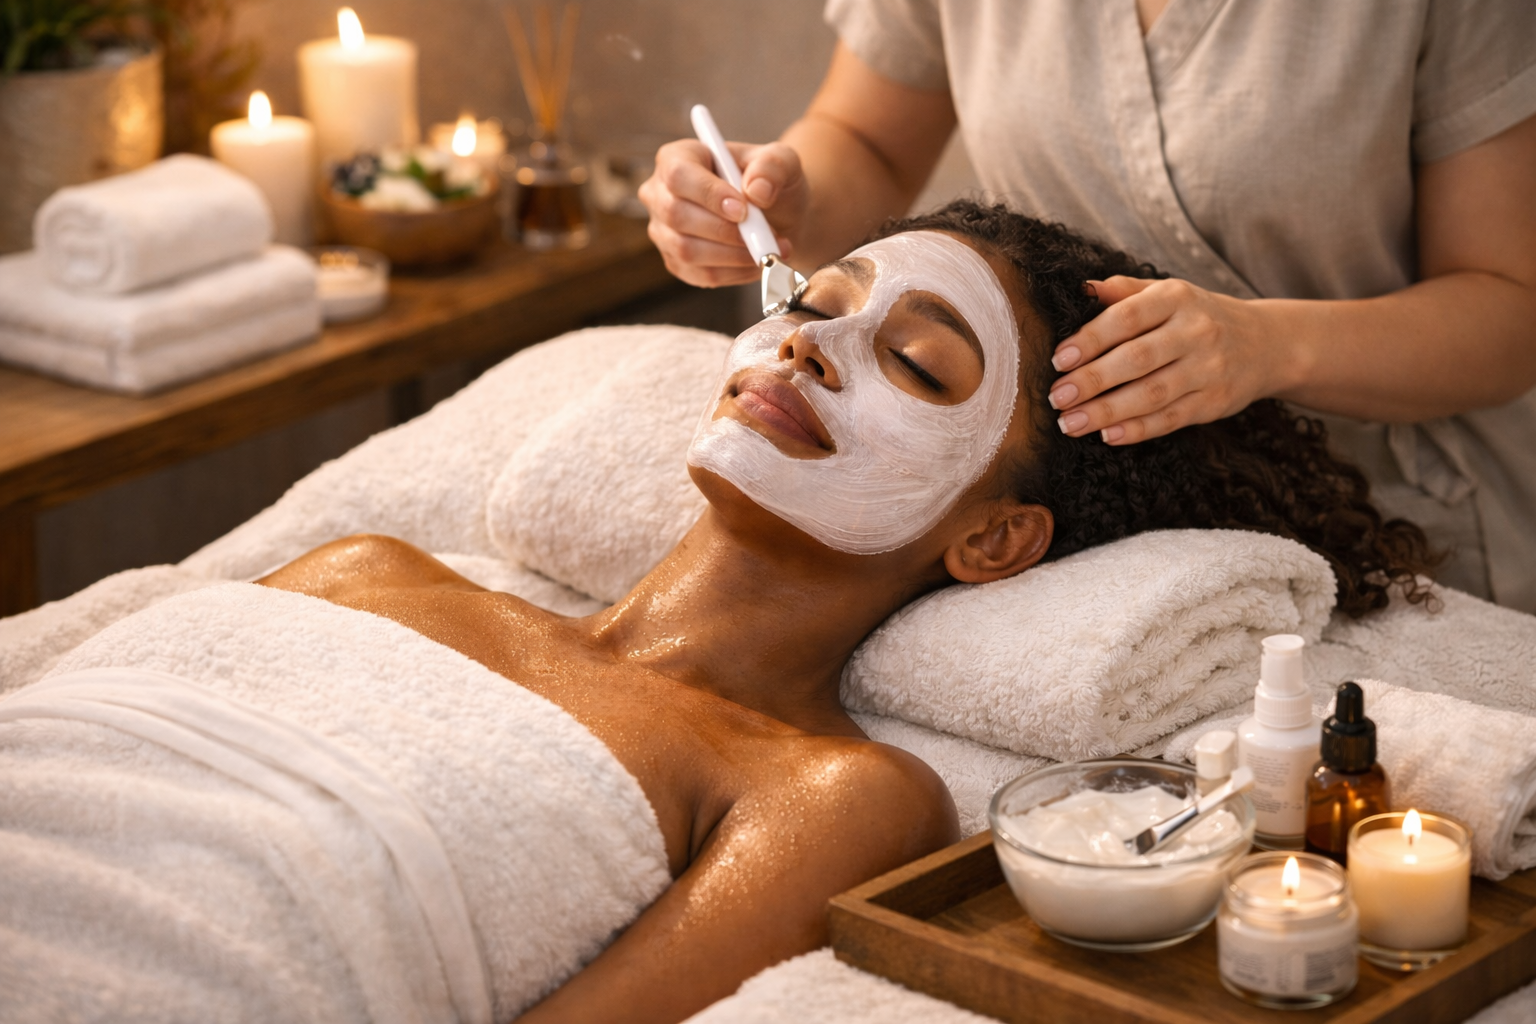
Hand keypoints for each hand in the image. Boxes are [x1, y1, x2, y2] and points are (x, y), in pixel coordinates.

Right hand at [639, 138, 808, 287]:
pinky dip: (735, 273)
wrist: (778, 216)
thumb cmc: (769, 182)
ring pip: (687, 250)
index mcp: (677, 158)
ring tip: (769, 249)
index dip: (708, 194)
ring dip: (734, 255)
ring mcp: (664, 231)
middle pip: (677, 215)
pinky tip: (757, 262)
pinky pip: (701, 275)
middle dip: (725, 230)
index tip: (743, 210)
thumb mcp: (780, 161)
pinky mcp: (677, 262)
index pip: (679, 175)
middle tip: (764, 235)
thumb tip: (757, 191)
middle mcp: (660, 194)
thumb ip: (772, 166)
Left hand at [1046, 276, 1290, 443]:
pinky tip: (1107, 435)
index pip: (1127, 318)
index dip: (1090, 339)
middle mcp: (1196, 331)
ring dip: (1106, 412)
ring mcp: (1208, 369)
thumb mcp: (1167, 293)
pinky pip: (1170, 419)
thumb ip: (1124, 291)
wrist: (1267, 342)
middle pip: (1136, 359)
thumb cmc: (1198, 316)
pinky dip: (1137, 430)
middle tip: (1056, 398)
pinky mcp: (1215, 402)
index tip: (1058, 359)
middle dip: (1091, 380)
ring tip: (1069, 423)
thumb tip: (1079, 289)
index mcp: (1176, 298)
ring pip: (1151, 394)